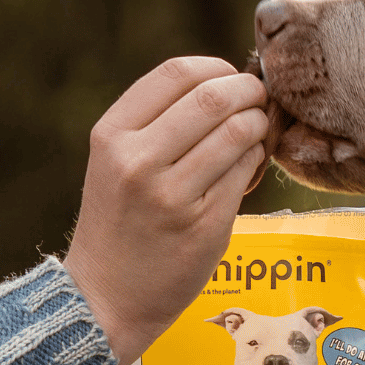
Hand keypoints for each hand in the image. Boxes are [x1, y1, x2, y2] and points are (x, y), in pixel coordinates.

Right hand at [63, 57, 269, 364]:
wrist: (105, 297)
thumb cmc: (120, 221)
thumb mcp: (116, 161)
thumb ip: (159, 121)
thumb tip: (228, 80)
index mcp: (112, 135)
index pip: (175, 72)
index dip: (216, 68)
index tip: (230, 76)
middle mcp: (137, 161)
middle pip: (214, 98)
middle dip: (248, 91)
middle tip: (259, 99)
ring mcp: (172, 195)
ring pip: (239, 133)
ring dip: (259, 126)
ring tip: (256, 133)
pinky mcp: (205, 226)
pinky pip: (248, 172)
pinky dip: (258, 160)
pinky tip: (250, 166)